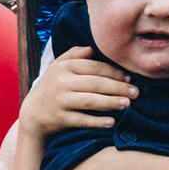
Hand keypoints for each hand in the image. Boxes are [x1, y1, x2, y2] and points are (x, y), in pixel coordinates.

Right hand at [19, 48, 133, 138]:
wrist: (33, 113)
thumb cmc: (52, 86)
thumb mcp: (58, 66)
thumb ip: (74, 54)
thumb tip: (93, 47)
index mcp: (65, 67)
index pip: (94, 67)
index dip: (114, 72)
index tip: (129, 78)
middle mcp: (62, 82)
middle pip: (95, 84)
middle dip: (118, 88)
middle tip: (136, 93)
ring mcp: (60, 101)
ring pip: (90, 101)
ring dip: (111, 103)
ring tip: (127, 104)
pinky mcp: (60, 118)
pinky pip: (82, 119)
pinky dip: (97, 121)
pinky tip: (112, 122)